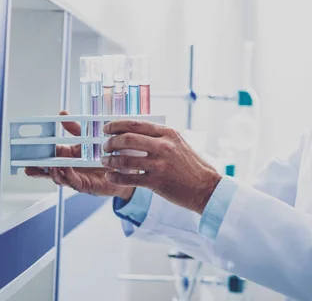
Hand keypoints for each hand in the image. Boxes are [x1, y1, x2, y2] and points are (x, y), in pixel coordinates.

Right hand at [24, 111, 134, 200]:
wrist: (125, 168)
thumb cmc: (106, 153)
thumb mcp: (89, 137)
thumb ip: (75, 128)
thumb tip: (62, 113)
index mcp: (69, 154)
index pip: (50, 152)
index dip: (39, 151)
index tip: (28, 148)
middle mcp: (69, 166)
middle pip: (48, 167)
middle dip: (37, 166)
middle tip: (26, 163)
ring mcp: (75, 176)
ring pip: (57, 176)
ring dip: (50, 171)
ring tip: (44, 166)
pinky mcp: (84, 185)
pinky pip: (72, 180)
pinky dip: (66, 174)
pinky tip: (63, 168)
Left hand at [100, 120, 221, 213]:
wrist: (205, 187)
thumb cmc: (192, 166)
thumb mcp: (179, 144)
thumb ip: (159, 137)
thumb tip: (134, 133)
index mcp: (168, 133)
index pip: (136, 124)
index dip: (117, 125)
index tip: (106, 128)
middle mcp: (164, 146)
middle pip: (127, 139)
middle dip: (111, 142)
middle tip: (105, 146)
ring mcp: (160, 164)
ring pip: (125, 159)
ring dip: (111, 160)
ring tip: (105, 161)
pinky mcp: (156, 182)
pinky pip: (129, 178)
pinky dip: (116, 177)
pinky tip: (111, 176)